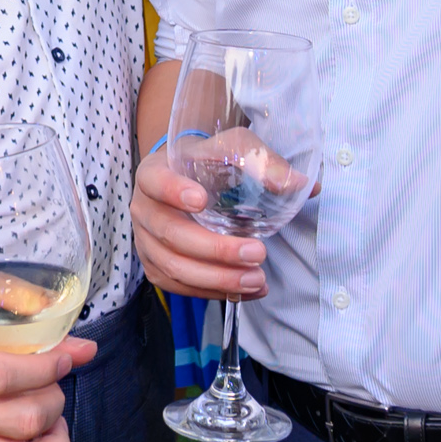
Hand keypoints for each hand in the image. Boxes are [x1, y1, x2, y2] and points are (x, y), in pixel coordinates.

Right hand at [0, 308, 87, 441]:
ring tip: (51, 418)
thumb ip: (27, 321)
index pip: (1, 375)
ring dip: (53, 440)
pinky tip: (37, 438)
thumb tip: (85, 349)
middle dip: (54, 400)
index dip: (45, 370)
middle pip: (20, 420)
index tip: (62, 360)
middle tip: (53, 385)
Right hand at [131, 146, 267, 305]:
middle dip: (215, 249)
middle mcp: (143, 209)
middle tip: (256, 252)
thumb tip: (297, 184)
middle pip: (172, 234)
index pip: (155, 182)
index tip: (201, 200)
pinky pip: (180, 287)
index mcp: (153, 173)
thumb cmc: (207, 163)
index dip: (174, 192)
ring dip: (217, 278)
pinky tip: (246, 291)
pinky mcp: (156, 267)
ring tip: (257, 278)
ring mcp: (146, 242)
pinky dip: (214, 292)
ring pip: (175, 267)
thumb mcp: (232, 149)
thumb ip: (261, 161)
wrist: (186, 180)